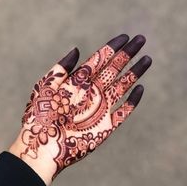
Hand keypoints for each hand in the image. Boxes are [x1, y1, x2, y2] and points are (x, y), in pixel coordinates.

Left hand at [9, 34, 151, 185]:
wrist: (42, 148)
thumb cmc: (39, 117)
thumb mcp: (46, 87)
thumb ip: (62, 68)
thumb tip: (77, 50)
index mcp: (78, 82)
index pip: (99, 59)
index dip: (112, 47)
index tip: (125, 37)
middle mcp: (91, 92)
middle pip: (113, 69)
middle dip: (127, 54)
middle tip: (141, 39)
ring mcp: (100, 109)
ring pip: (122, 86)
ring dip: (134, 73)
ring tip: (147, 59)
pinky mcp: (106, 126)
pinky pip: (123, 112)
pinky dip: (132, 101)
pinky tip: (140, 88)